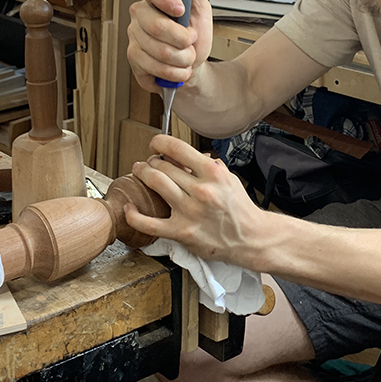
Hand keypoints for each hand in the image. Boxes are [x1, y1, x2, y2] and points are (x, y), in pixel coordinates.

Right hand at [126, 0, 212, 93]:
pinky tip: (177, 69)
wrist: (194, 66)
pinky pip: (152, 67)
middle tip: (192, 41)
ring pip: (157, 50)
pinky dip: (173, 73)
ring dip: (182, 59)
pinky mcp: (133, 58)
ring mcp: (134, 36)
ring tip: (188, 58)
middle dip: (182, 39)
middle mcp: (140, 15)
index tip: (181, 9)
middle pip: (154, 25)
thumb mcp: (200, 10)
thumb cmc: (195, 36)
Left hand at [126, 134, 264, 266]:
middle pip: (162, 166)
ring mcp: (190, 211)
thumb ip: (207, 165)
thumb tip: (185, 156)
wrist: (251, 238)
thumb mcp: (228, 178)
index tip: (155, 144)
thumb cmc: (239, 208)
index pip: (177, 148)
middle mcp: (201, 190)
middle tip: (148, 163)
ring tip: (139, 172)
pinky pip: (150, 223)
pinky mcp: (182, 232)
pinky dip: (134, 215)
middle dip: (150, 161)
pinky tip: (129, 208)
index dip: (159, 143)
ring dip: (142, 174)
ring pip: (156, 184)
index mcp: (213, 173)